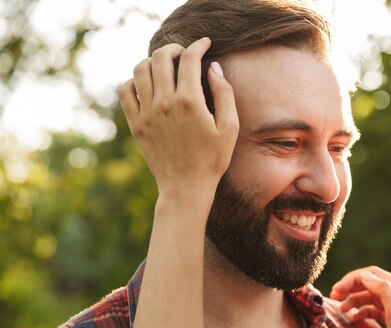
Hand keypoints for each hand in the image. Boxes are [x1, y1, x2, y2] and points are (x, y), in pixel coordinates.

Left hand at [118, 38, 238, 211]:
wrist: (186, 187)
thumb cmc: (212, 159)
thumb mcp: (230, 128)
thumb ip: (224, 93)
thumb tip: (214, 68)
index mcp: (189, 101)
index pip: (189, 59)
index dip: (198, 45)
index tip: (205, 43)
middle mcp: (164, 103)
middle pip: (161, 57)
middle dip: (174, 48)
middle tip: (183, 52)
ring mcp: (146, 113)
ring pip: (140, 69)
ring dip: (152, 60)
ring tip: (164, 64)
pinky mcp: (136, 124)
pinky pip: (125, 91)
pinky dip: (133, 80)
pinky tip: (147, 84)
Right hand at [330, 266, 390, 327]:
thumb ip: (383, 290)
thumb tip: (365, 275)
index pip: (373, 274)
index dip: (354, 278)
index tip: (338, 288)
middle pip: (370, 284)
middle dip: (351, 287)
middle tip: (334, 295)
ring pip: (369, 297)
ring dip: (353, 299)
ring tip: (341, 308)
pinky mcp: (390, 323)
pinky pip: (372, 311)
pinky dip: (361, 312)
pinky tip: (354, 318)